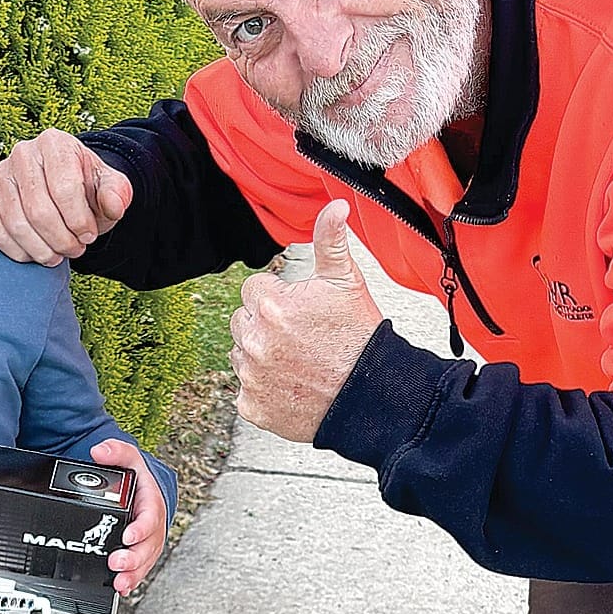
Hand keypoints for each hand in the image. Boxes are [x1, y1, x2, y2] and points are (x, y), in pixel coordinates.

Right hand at [0, 130, 132, 265]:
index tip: (90, 236)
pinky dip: (17, 250)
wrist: (64, 188)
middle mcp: (22, 153)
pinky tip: (36, 253)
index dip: (79, 220)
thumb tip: (113, 206)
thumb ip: (117, 193)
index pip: (65, 188)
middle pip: (39, 210)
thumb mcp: (110, 187)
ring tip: (58, 255)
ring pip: (17, 224)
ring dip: (41, 249)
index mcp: (55, 143)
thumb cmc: (87, 188)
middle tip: (75, 250)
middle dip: (61, 240)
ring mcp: (0, 173)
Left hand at [93, 439, 167, 594]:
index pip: (150, 517)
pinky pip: (139, 568)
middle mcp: (152, 525)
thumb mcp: (129, 457)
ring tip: (120, 582)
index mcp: (151, 503)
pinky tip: (122, 588)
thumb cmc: (138, 477)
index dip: (141, 529)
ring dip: (134, 573)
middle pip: (148, 545)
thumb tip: (99, 451)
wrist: (143, 489)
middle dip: (134, 558)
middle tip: (117, 563)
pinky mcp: (140, 552)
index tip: (128, 536)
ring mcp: (147, 541)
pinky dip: (132, 579)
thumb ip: (115, 451)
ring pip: (145, 561)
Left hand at [230, 200, 383, 443]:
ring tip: (297, 361)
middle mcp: (255, 340)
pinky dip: (264, 390)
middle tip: (299, 337)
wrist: (370, 396)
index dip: (278, 298)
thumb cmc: (359, 341)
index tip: (299, 311)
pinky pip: (247, 392)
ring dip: (261, 356)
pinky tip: (292, 386)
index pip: (254, 290)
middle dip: (265, 325)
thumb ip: (331, 241)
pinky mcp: (253, 406)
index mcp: (270, 305)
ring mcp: (252, 376)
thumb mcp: (346, 282)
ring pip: (242, 355)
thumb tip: (334, 207)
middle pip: (243, 321)